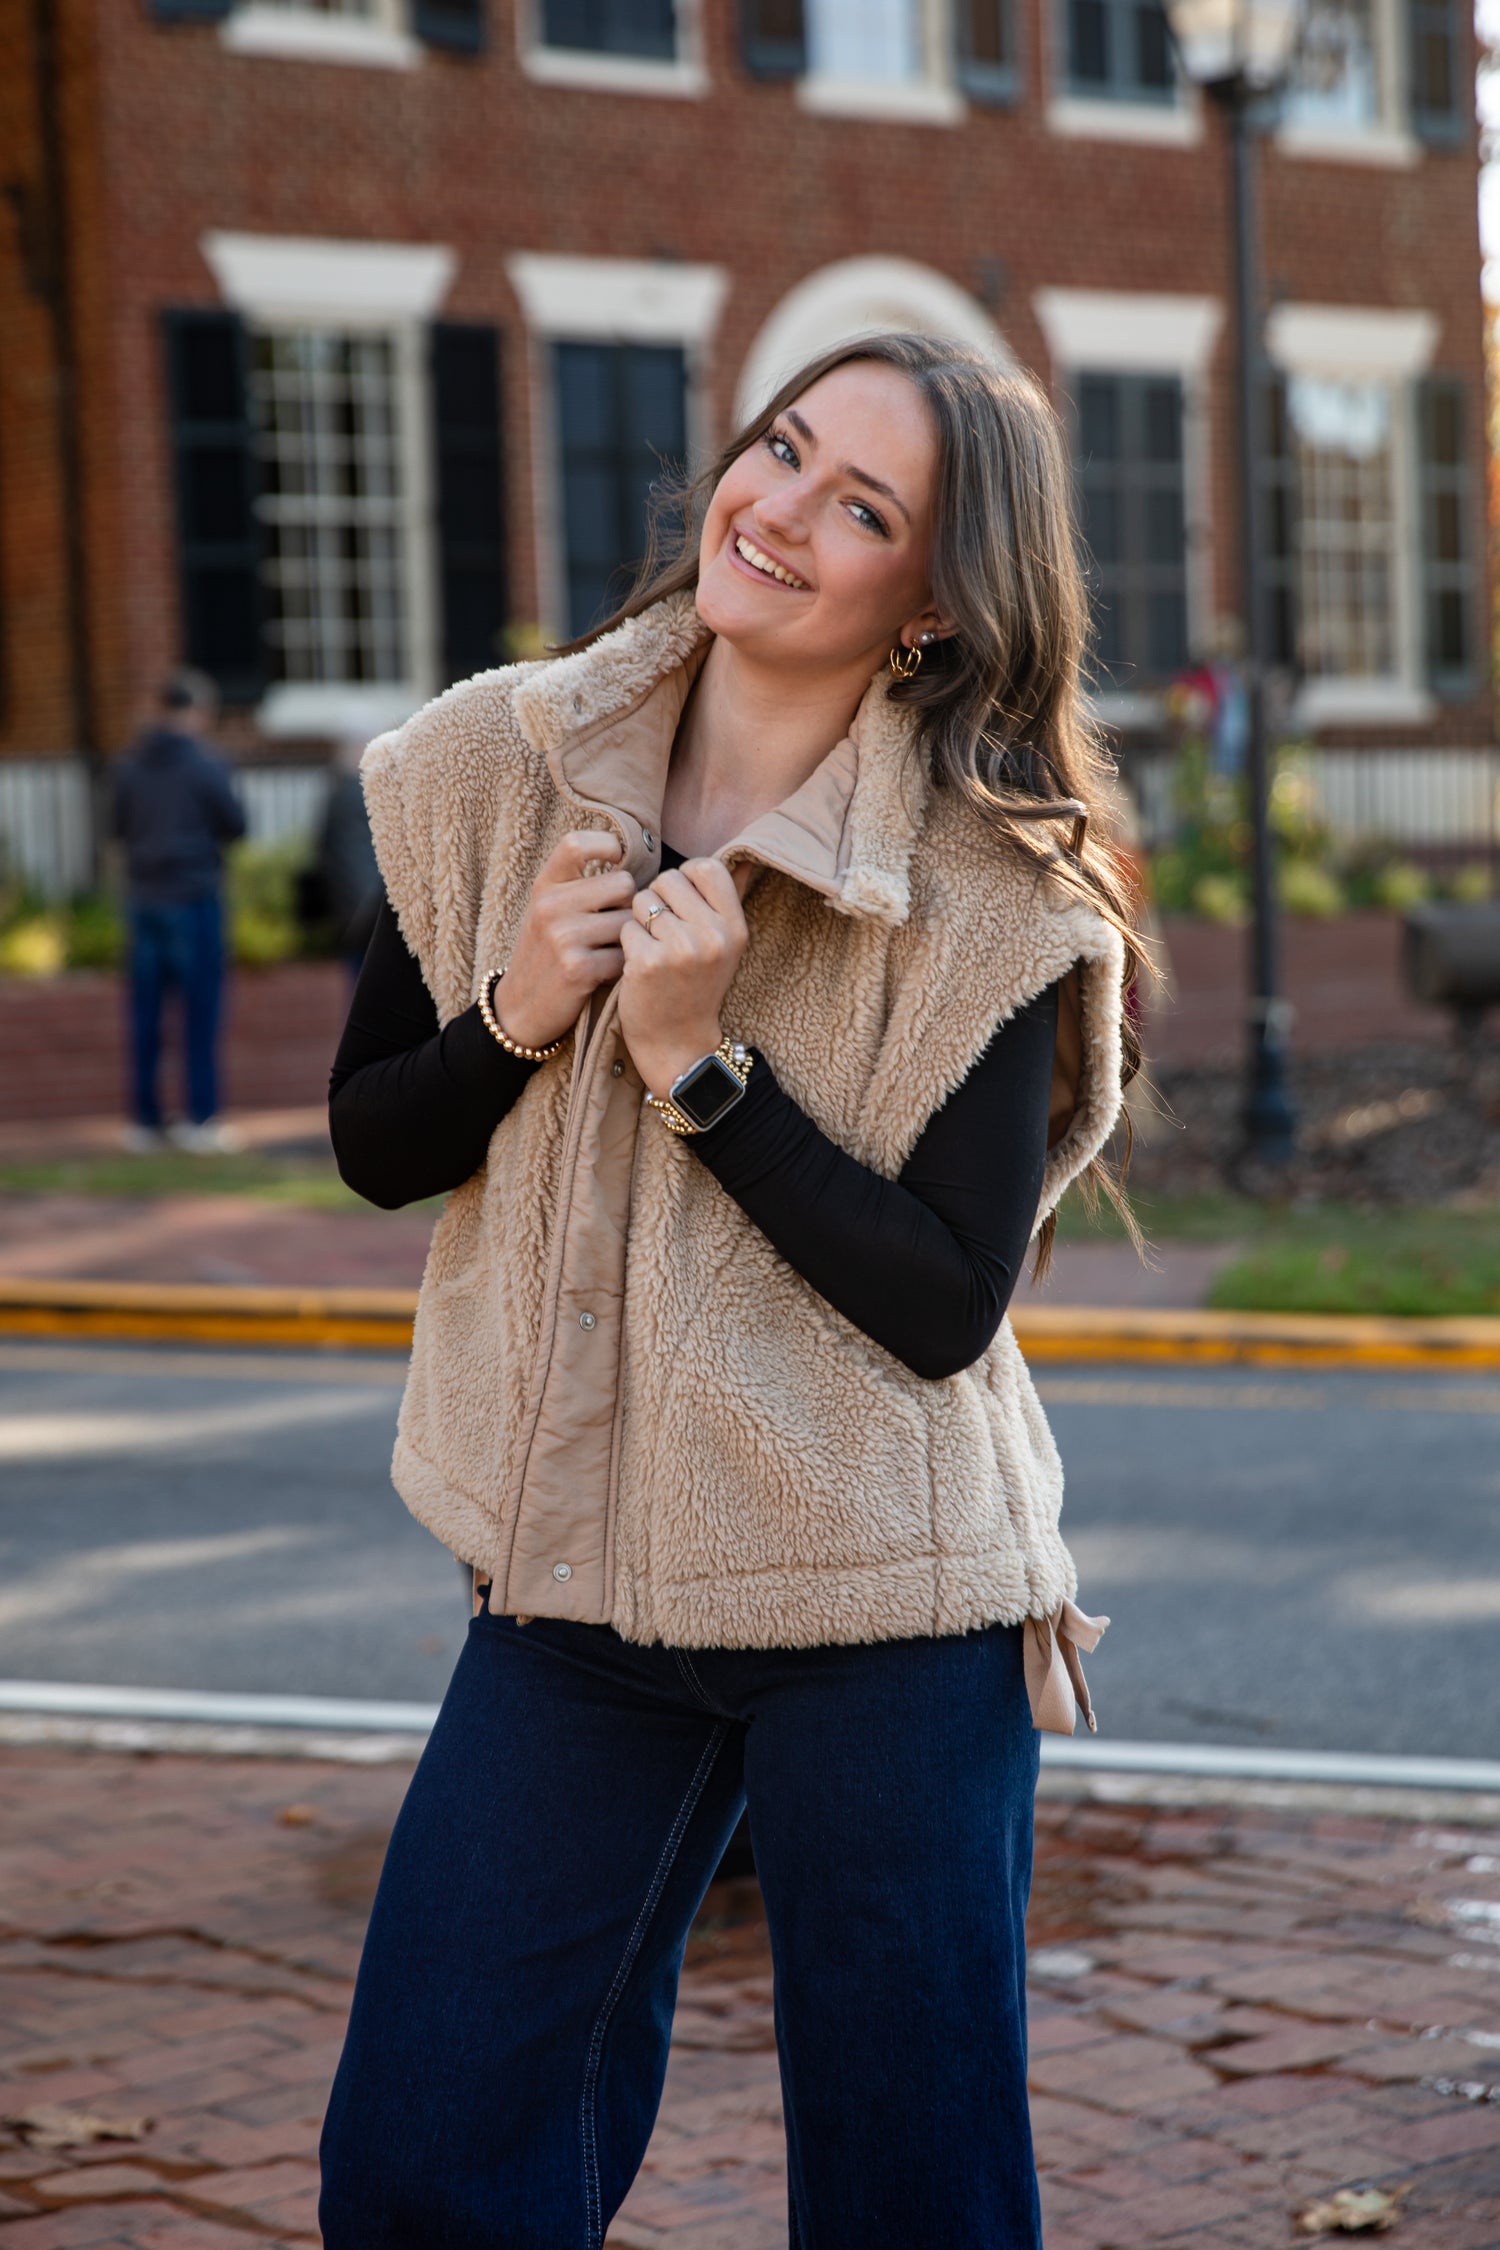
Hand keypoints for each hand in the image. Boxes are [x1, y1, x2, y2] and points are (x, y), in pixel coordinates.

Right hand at [492, 830, 633, 1050]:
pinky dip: (624, 966)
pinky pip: (626, 956)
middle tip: (616, 924)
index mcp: (545, 886)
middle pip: (623, 884)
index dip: (607, 846)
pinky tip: (607, 972)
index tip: (618, 860)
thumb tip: (640, 861)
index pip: (577, 844)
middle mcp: (550, 906)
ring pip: (629, 922)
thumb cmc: (546, 952)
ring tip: (610, 950)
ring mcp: (562, 937)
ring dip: (630, 939)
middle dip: (629, 905)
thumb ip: (580, 884)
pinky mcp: (577, 969)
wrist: (520, 1007)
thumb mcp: (549, 909)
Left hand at [618, 859, 751, 1097]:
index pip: (704, 867)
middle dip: (658, 900)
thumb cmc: (698, 985)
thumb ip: (731, 897)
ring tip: (654, 949)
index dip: (685, 880)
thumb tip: (744, 856)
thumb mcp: (726, 943)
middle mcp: (712, 935)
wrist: (679, 1042)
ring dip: (640, 921)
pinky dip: (627, 944)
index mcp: (735, 926)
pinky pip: (626, 927)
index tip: (682, 906)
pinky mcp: (647, 962)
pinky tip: (640, 966)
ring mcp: (681, 949)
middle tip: (665, 934)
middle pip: (667, 879)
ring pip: (642, 900)